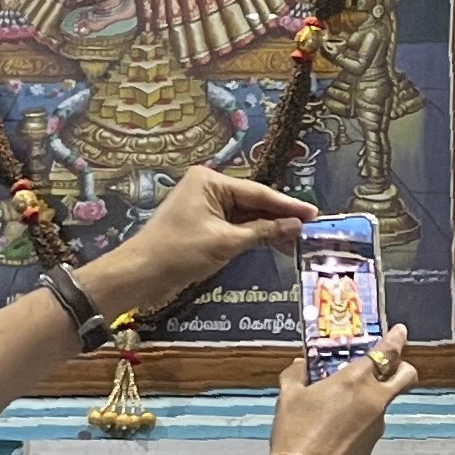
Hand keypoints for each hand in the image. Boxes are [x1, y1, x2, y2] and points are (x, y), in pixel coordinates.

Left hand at [89, 170, 312, 312]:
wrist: (141, 273)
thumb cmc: (180, 252)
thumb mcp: (226, 242)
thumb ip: (263, 232)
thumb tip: (295, 226)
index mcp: (210, 181)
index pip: (258, 192)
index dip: (287, 205)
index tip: (313, 212)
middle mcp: (208, 187)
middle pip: (252, 202)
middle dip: (279, 216)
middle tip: (310, 226)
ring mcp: (204, 205)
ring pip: (245, 215)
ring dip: (268, 228)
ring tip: (297, 238)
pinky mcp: (202, 223)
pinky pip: (233, 226)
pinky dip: (252, 235)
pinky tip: (274, 242)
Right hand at [267, 329, 415, 454]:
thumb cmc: (295, 434)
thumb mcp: (288, 397)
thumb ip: (296, 375)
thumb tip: (299, 366)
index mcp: (356, 380)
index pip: (387, 351)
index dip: (396, 339)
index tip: (400, 331)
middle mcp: (374, 400)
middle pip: (406, 376)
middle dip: (403, 367)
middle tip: (391, 365)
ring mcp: (377, 425)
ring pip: (385, 403)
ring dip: (372, 399)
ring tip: (340, 406)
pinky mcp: (372, 447)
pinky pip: (370, 427)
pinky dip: (360, 423)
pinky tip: (335, 430)